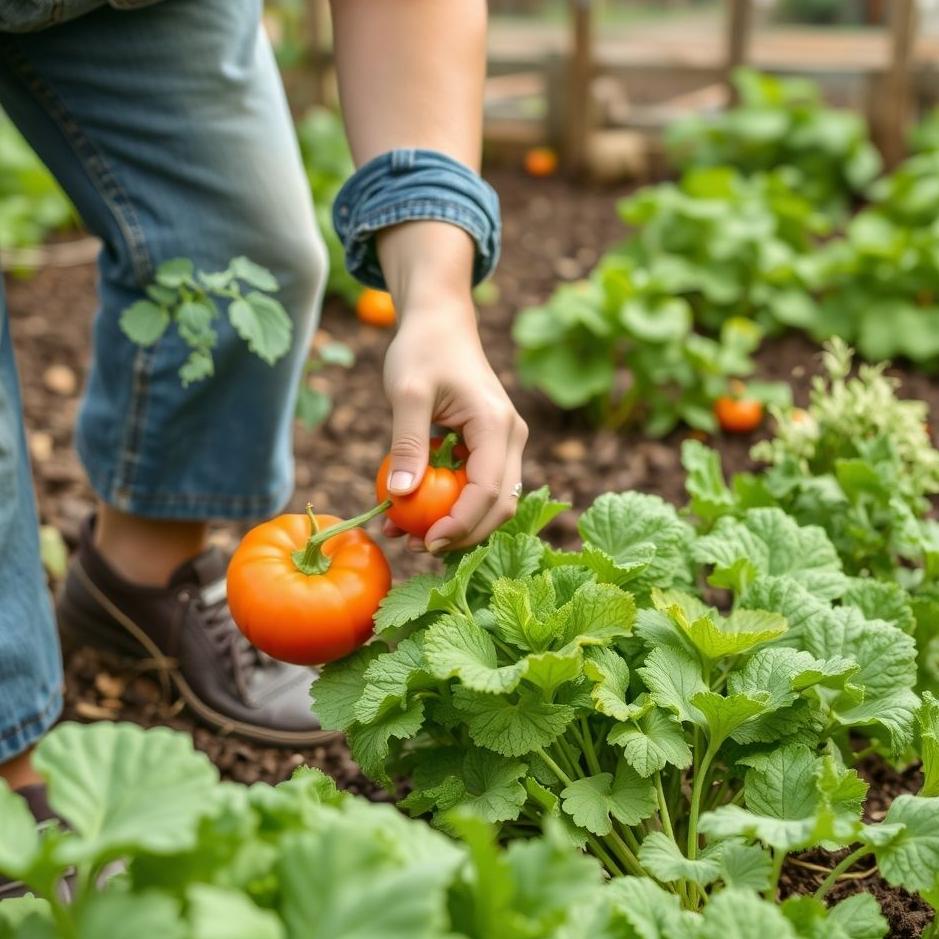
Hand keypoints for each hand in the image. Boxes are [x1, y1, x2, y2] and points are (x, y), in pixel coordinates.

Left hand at [381, 296, 527, 552]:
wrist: (440, 322)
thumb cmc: (423, 349)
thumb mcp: (408, 392)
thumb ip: (407, 443)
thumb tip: (400, 496)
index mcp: (497, 426)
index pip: (488, 491)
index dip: (459, 524)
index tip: (425, 543)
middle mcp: (511, 438)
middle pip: (500, 505)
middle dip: (462, 534)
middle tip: (417, 547)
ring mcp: (506, 443)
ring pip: (494, 501)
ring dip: (459, 524)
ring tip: (410, 535)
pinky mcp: (492, 446)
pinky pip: (480, 486)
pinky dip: (454, 505)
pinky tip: (414, 510)